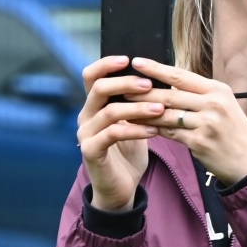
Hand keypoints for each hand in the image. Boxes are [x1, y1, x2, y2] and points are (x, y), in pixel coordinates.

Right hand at [77, 56, 161, 210]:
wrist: (121, 188)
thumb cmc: (130, 152)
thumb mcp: (135, 123)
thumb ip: (138, 102)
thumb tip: (159, 78)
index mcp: (94, 105)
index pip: (91, 76)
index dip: (106, 64)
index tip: (129, 59)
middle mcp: (86, 116)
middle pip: (99, 89)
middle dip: (126, 83)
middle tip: (150, 85)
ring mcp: (86, 134)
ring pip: (109, 112)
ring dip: (137, 108)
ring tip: (161, 109)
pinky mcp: (91, 151)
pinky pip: (112, 134)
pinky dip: (135, 130)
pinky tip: (154, 131)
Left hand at [125, 58, 246, 187]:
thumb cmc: (233, 132)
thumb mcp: (223, 106)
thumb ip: (198, 95)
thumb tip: (167, 84)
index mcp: (218, 90)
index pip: (181, 76)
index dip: (157, 68)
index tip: (136, 62)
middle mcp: (214, 104)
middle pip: (170, 94)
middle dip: (143, 91)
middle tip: (121, 87)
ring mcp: (207, 123)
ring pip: (166, 114)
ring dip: (143, 112)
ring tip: (125, 108)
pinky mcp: (199, 142)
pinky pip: (169, 133)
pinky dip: (153, 129)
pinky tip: (141, 127)